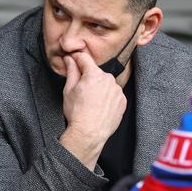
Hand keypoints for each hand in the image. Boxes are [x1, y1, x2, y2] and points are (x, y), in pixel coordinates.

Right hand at [59, 53, 126, 169]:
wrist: (89, 133)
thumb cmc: (77, 113)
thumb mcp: (69, 90)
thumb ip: (71, 71)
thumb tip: (70, 59)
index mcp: (94, 74)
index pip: (85, 59)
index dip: (77, 58)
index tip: (73, 59)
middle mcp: (108, 79)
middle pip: (96, 72)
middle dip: (89, 77)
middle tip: (81, 90)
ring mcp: (117, 90)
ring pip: (106, 83)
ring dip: (99, 87)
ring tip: (91, 101)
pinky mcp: (122, 100)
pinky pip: (113, 94)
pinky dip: (107, 97)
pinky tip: (99, 106)